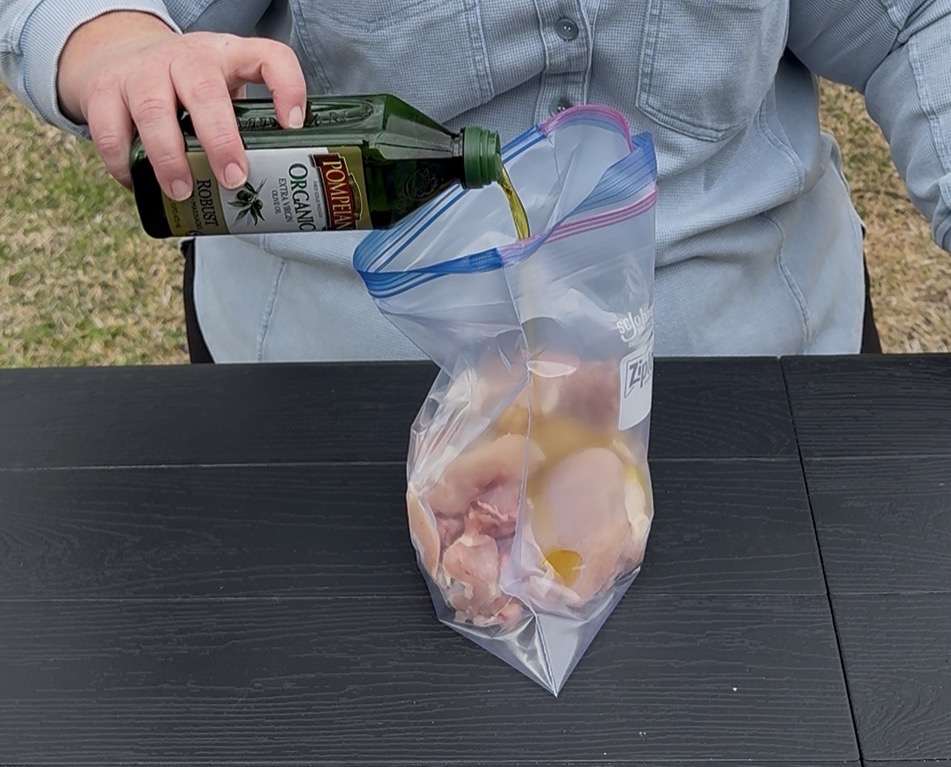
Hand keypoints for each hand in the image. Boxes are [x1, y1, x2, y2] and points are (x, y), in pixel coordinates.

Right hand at [57, 11, 306, 198]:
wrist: (120, 53)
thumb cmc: (186, 85)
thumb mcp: (222, 87)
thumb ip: (245, 124)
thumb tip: (272, 188)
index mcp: (226, 56)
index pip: (268, 57)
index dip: (286, 86)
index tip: (293, 123)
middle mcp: (184, 58)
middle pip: (204, 90)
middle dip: (220, 139)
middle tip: (233, 178)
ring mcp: (141, 71)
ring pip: (153, 111)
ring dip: (169, 157)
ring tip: (183, 191)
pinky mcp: (104, 92)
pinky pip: (111, 131)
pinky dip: (124, 163)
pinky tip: (139, 183)